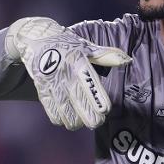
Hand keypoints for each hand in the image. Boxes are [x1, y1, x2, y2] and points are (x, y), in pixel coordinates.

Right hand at [5, 17, 131, 129]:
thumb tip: (127, 60)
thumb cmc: (67, 44)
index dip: (96, 97)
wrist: (36, 39)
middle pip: (77, 98)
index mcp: (78, 60)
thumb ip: (106, 56)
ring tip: (82, 124)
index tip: (105, 109)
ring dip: (73, 119)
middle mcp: (64, 71)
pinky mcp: (41, 87)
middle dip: (88, 114)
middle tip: (97, 122)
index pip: (89, 81)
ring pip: (63, 107)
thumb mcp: (87, 47)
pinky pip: (49, 107)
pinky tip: (65, 121)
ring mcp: (51, 80)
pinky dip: (58, 117)